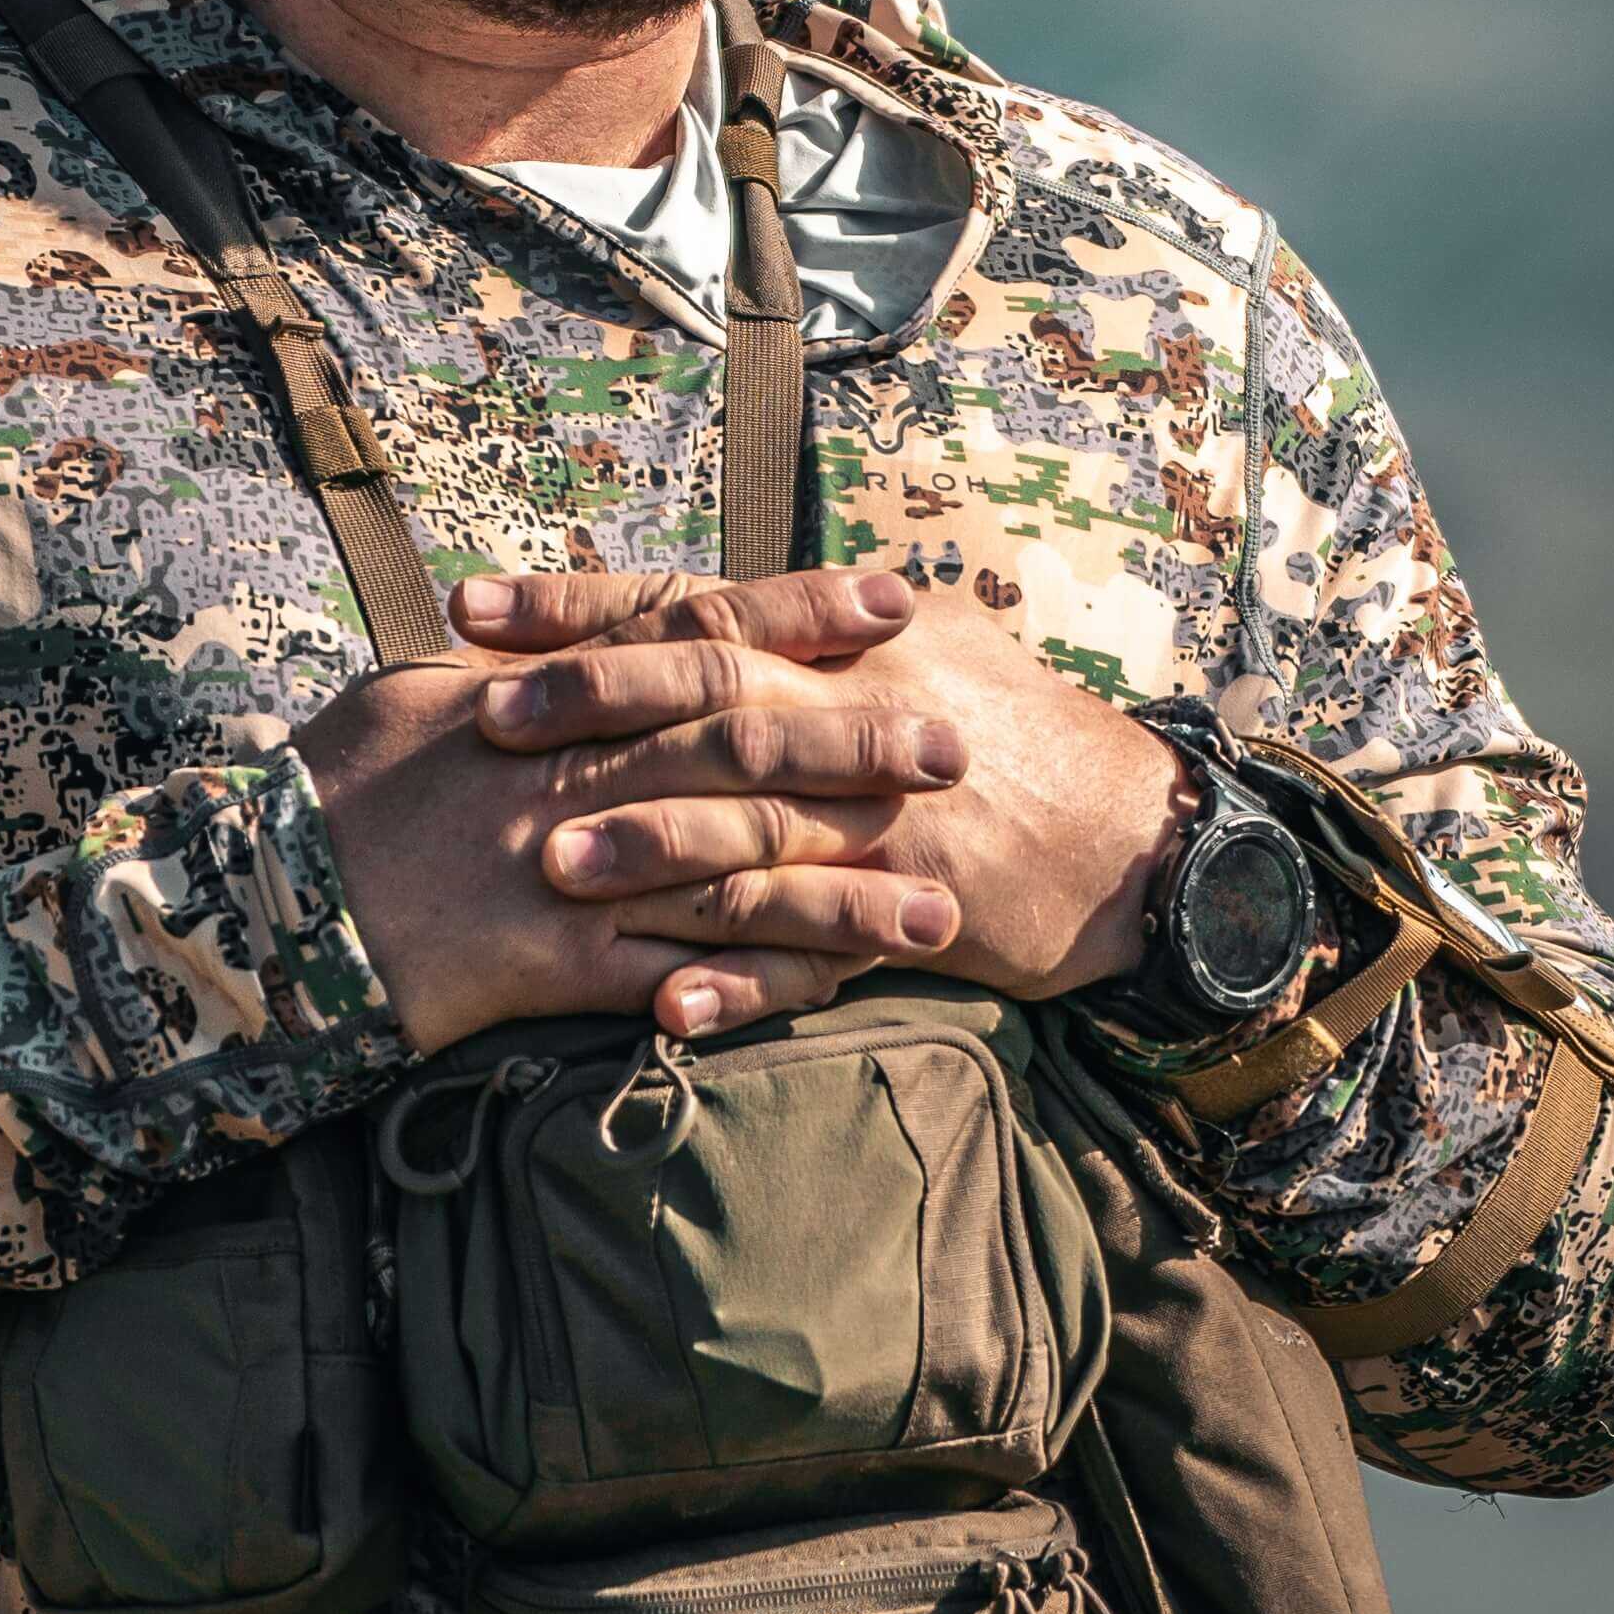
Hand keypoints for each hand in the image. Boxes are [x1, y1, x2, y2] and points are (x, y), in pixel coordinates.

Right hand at [291, 643, 960, 1053]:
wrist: (269, 895)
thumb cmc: (337, 782)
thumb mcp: (417, 690)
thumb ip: (516, 662)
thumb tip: (574, 629)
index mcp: (550, 689)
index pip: (697, 632)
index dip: (800, 613)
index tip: (893, 601)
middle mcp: (577, 773)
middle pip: (742, 749)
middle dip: (857, 749)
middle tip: (955, 748)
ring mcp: (574, 871)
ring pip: (735, 874)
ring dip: (844, 896)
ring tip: (939, 915)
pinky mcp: (558, 966)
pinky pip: (680, 979)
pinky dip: (761, 987)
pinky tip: (832, 996)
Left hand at [451, 564, 1190, 1014]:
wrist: (1141, 836)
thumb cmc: (1009, 727)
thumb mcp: (913, 644)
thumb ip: (796, 627)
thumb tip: (678, 602)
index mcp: (845, 639)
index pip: (691, 603)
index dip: (579, 605)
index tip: (471, 605)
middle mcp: (857, 716)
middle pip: (710, 697)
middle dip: (594, 704)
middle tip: (486, 722)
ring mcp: (884, 822)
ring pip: (755, 827)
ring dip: (652, 847)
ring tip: (549, 867)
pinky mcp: (911, 917)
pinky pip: (816, 957)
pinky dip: (743, 984)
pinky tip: (664, 1010)